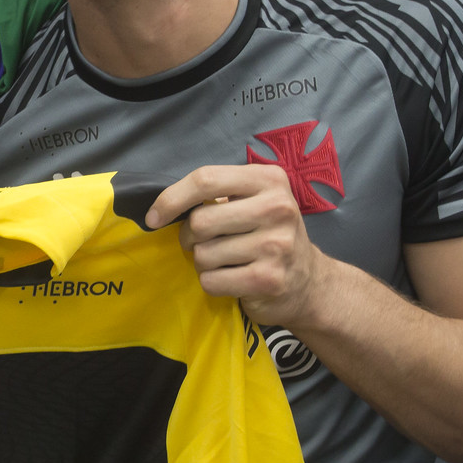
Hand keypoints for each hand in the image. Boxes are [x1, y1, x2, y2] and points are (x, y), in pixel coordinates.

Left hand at [145, 164, 325, 326]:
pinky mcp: (269, 279)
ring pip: (204, 255)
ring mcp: (276, 245)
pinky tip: (233, 279)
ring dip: (204, 262)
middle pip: (201, 221)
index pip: (205, 179)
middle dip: (190, 237)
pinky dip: (213, 283)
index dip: (171, 199)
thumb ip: (216, 194)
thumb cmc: (268, 235)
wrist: (309, 282)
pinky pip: (212, 281)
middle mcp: (277, 207)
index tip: (154, 217)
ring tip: (226, 261)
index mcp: (268, 179)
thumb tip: (161, 209)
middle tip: (204, 243)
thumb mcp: (253, 201)